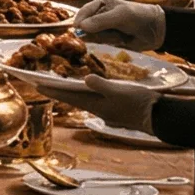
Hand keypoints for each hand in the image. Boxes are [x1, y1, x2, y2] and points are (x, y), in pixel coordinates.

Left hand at [30, 75, 164, 133]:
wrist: (159, 117)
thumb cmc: (140, 103)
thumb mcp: (121, 91)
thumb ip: (103, 86)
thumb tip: (85, 78)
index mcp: (95, 105)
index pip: (67, 96)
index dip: (51, 89)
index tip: (34, 84)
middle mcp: (97, 109)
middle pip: (71, 98)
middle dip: (55, 89)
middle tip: (40, 82)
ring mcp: (105, 109)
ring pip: (81, 99)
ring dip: (68, 91)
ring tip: (56, 83)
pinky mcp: (114, 107)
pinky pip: (93, 98)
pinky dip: (84, 92)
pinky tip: (84, 87)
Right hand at [71, 0, 165, 50]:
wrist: (157, 30)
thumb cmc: (138, 16)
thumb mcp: (120, 16)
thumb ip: (100, 21)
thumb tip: (80, 27)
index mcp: (100, 4)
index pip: (83, 13)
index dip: (80, 22)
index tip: (80, 30)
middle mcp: (99, 15)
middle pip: (86, 26)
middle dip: (95, 31)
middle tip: (109, 32)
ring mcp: (104, 28)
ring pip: (93, 36)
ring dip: (106, 37)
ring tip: (120, 35)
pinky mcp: (109, 38)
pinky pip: (102, 42)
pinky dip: (110, 42)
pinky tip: (121, 39)